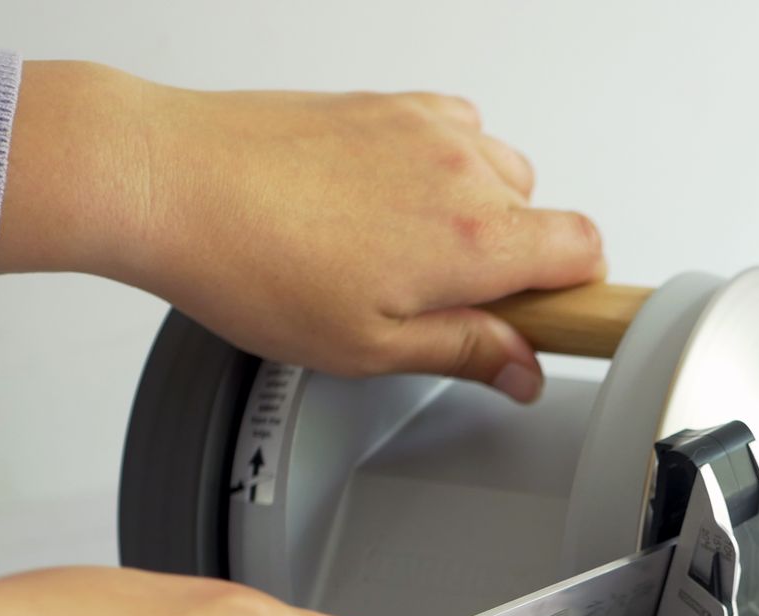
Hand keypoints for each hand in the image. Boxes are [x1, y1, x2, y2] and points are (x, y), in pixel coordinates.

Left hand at [0, 62, 605, 400]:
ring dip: (480, 214)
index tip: (544, 320)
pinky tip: (389, 203)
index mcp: (474, 239)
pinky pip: (456, 132)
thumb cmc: (253, 263)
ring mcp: (425, 128)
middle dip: (514, 263)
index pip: (587, 251)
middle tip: (447, 302)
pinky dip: (444, 167)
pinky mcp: (388, 104)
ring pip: (501, 173)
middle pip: (544, 217)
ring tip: (407, 253)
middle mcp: (463, 171)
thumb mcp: (371, 347)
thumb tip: (524, 369)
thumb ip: (466, 354)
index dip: (579, 293)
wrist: (170, 180)